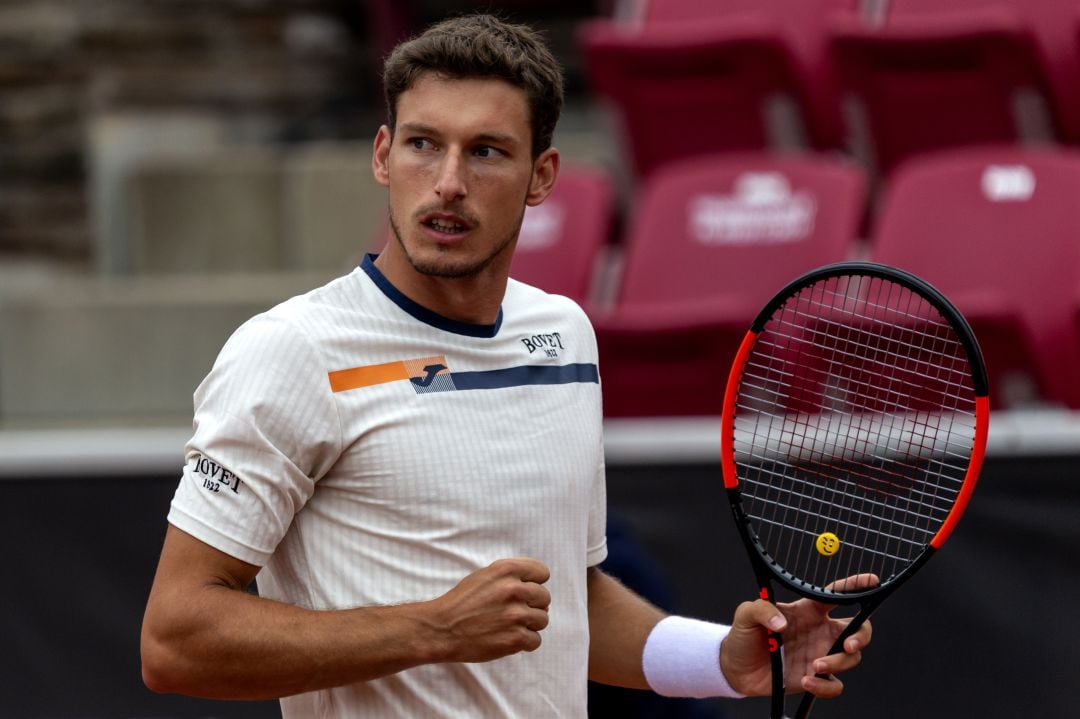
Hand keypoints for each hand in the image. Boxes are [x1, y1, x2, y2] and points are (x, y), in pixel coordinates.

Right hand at [425, 558, 550, 663]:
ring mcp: (516, 615)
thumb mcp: (485, 576)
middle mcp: (514, 589)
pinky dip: (524, 643)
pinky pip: (536, 641)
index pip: (542, 573)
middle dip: (532, 605)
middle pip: (545, 597)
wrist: (442, 629)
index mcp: (506, 570)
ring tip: (508, 626)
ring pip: (543, 620)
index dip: (534, 583)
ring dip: (529, 625)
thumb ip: (512, 577)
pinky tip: (508, 639)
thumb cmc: (462, 602)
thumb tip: (540, 592)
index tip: (523, 592)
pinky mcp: (515, 638)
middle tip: (512, 612)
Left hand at [719, 574, 876, 697]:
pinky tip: (807, 681)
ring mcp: (820, 654)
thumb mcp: (746, 614)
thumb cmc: (744, 636)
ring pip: (850, 658)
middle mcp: (820, 631)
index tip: (871, 581)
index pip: (837, 594)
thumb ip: (762, 610)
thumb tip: (781, 623)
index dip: (855, 586)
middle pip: (858, 628)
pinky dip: (825, 686)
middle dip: (861, 636)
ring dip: (838, 663)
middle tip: (848, 644)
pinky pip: (835, 685)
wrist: (736, 668)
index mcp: (808, 610)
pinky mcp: (815, 677)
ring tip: (814, 666)